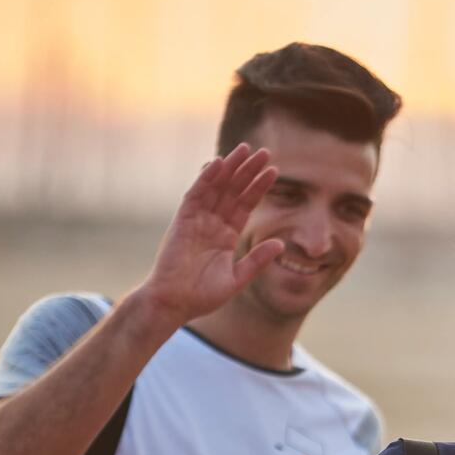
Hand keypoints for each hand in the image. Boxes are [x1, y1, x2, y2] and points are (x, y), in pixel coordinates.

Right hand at [136, 143, 285, 325]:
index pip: (246, 205)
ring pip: (216, 187)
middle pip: (233, 191)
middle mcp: (212, 223)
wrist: (173, 304)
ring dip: (230, 168)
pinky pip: (195, 194)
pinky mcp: (182, 220)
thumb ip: (257, 260)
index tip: (274, 171)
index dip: (259, 188)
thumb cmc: (201, 296)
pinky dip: (206, 178)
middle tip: (264, 152)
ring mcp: (197, 220)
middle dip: (248, 171)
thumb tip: (281, 243)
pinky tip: (218, 163)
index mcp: (226, 235)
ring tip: (245, 150)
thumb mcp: (236, 278)